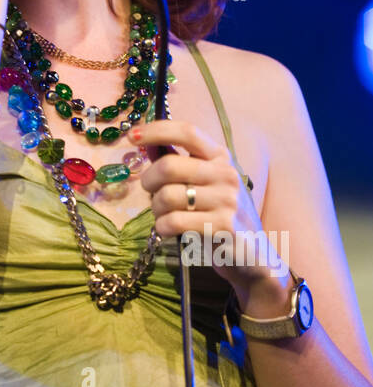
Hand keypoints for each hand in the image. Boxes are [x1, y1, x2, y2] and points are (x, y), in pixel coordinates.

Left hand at [135, 120, 287, 301]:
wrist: (253, 256)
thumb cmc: (221, 215)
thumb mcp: (206, 184)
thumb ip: (181, 164)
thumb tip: (148, 144)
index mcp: (221, 157)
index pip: (188, 132)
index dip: (157, 130)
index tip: (133, 136)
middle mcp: (226, 174)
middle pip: (168, 166)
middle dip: (148, 180)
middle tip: (150, 192)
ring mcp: (226, 201)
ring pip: (166, 196)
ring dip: (156, 208)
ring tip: (164, 215)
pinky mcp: (221, 227)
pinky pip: (172, 221)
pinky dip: (162, 227)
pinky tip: (169, 230)